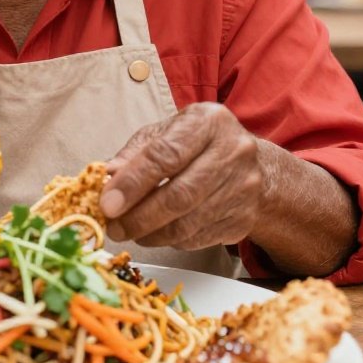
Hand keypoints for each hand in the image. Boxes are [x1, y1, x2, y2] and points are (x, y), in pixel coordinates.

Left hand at [100, 103, 262, 250]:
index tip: (108, 202)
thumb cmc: (199, 145)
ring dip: (151, 233)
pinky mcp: (244, 219)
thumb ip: (136, 153)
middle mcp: (233, 152)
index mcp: (208, 122)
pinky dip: (170, 241)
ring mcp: (243, 188)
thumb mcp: (168, 133)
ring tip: (129, 232)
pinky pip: (198, 238)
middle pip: (179, 194)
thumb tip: (108, 175)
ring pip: (188, 222)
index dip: (133, 182)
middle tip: (114, 226)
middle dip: (139, 216)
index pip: (166, 155)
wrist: (255, 168)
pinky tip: (155, 234)